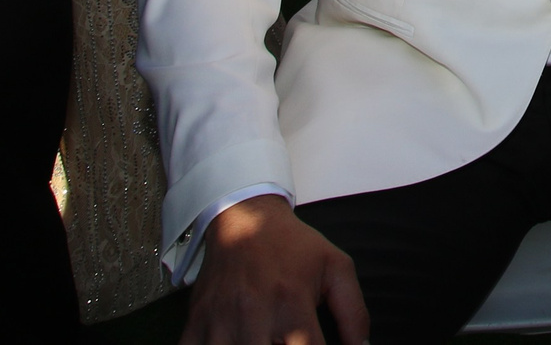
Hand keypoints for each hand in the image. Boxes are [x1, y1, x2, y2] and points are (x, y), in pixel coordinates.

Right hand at [181, 195, 368, 344]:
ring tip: (263, 341)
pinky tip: (228, 342)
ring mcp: (221, 323)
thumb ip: (354, 312)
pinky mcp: (196, 324)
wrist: (243, 218)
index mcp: (292, 305)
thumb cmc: (291, 246)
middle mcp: (255, 317)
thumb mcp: (335, 267)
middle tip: (283, 342)